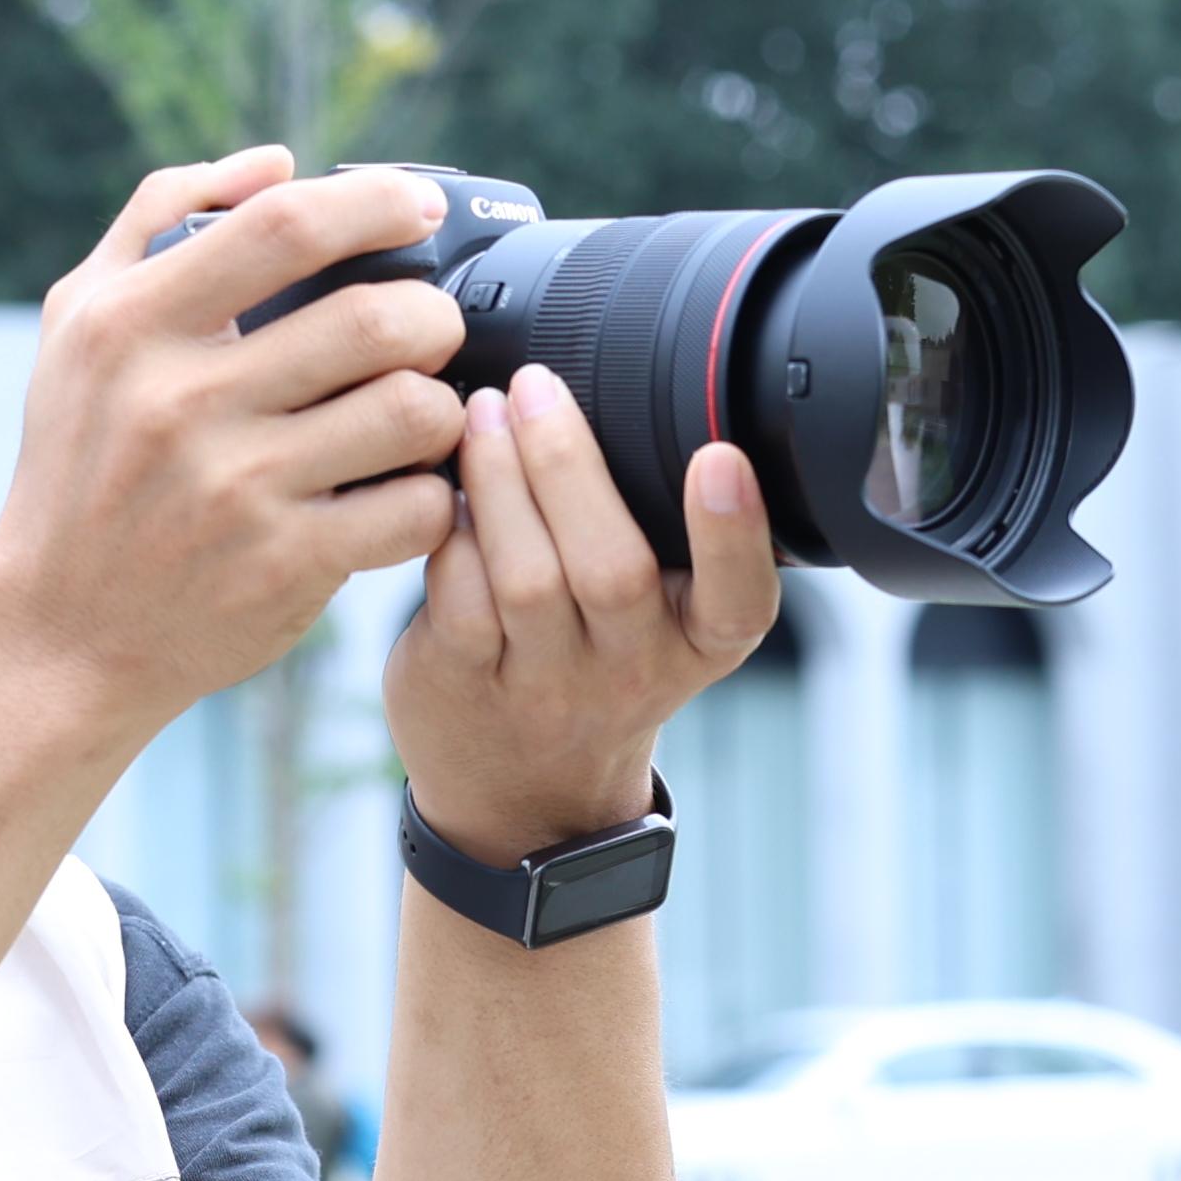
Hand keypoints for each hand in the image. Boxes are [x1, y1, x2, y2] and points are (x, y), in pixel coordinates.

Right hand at [0, 148, 469, 736]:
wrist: (59, 633)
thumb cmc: (80, 465)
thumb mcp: (79, 327)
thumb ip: (161, 221)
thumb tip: (274, 162)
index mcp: (132, 325)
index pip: (282, 226)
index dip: (374, 203)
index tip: (418, 207)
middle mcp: (181, 403)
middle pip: (375, 320)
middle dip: (435, 315)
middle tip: (435, 328)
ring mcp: (237, 491)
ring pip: (412, 413)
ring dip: (445, 406)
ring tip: (424, 410)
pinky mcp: (285, 569)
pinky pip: (414, 510)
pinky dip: (435, 496)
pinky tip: (406, 492)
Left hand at [382, 364, 779, 870]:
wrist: (523, 796)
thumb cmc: (595, 665)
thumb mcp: (666, 621)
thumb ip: (665, 533)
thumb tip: (612, 384)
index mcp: (699, 644)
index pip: (738, 600)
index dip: (735, 532)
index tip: (721, 458)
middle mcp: (630, 670)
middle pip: (612, 569)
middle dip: (570, 465)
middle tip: (537, 385)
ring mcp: (545, 686)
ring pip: (526, 577)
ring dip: (500, 479)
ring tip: (482, 409)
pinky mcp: (465, 684)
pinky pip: (456, 595)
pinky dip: (450, 528)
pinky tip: (443, 478)